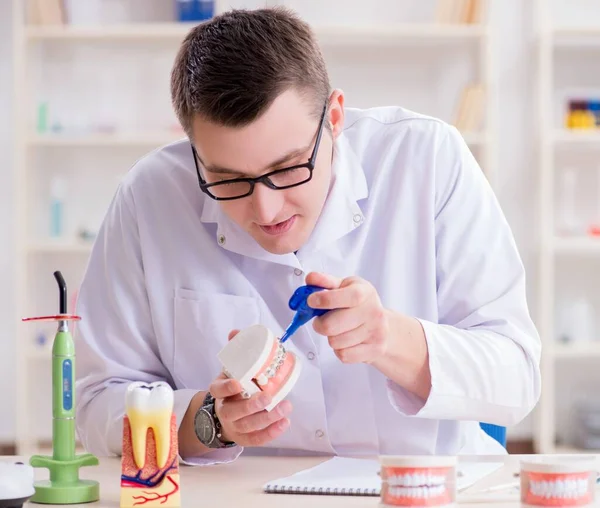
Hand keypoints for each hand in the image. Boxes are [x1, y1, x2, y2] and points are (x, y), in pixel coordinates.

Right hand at [207, 330, 292, 446]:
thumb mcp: (231, 368)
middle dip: (252, 405)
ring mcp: (234, 426)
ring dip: (268, 418)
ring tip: (285, 407)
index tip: (238, 382)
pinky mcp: (244, 438)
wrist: (225, 413)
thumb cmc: (234, 386)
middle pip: (235, 411)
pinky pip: (256, 439)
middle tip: (268, 396)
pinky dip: (271, 433)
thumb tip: (236, 332)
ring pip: (248, 426)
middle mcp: (225, 410)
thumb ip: (236, 350)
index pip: (217, 390)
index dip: (226, 388)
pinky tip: (284, 423)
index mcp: (219, 391)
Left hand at [305, 272, 390, 364]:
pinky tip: (346, 341)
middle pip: (331, 326)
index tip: (311, 301)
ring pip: (335, 342)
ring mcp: (376, 332)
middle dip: (319, 324)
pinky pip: (344, 355)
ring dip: (331, 337)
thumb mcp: (344, 287)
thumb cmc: (358, 304)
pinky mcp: (375, 350)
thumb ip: (325, 282)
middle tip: (321, 320)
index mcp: (365, 292)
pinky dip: (339, 350)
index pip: (348, 297)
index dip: (325, 300)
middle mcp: (374, 312)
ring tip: (338, 330)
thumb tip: (310, 279)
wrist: (383, 325)